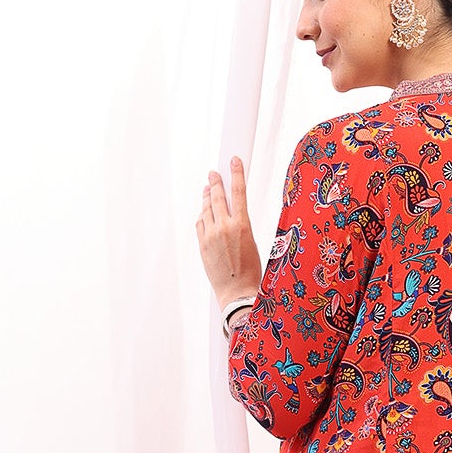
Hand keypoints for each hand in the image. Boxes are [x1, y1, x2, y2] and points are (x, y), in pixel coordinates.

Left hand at [196, 157, 262, 306]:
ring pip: (207, 208)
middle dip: (215, 182)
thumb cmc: (250, 270)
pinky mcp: (202, 244)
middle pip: (218, 196)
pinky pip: (200, 223)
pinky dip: (203, 214)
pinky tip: (205, 211)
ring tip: (208, 188)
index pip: (239, 192)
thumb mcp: (251, 242)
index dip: (236, 173)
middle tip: (213, 172)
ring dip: (208, 197)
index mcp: (242, 226)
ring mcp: (210, 235)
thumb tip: (232, 211)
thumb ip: (240, 224)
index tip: (233, 160)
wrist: (237, 292)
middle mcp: (224, 228)